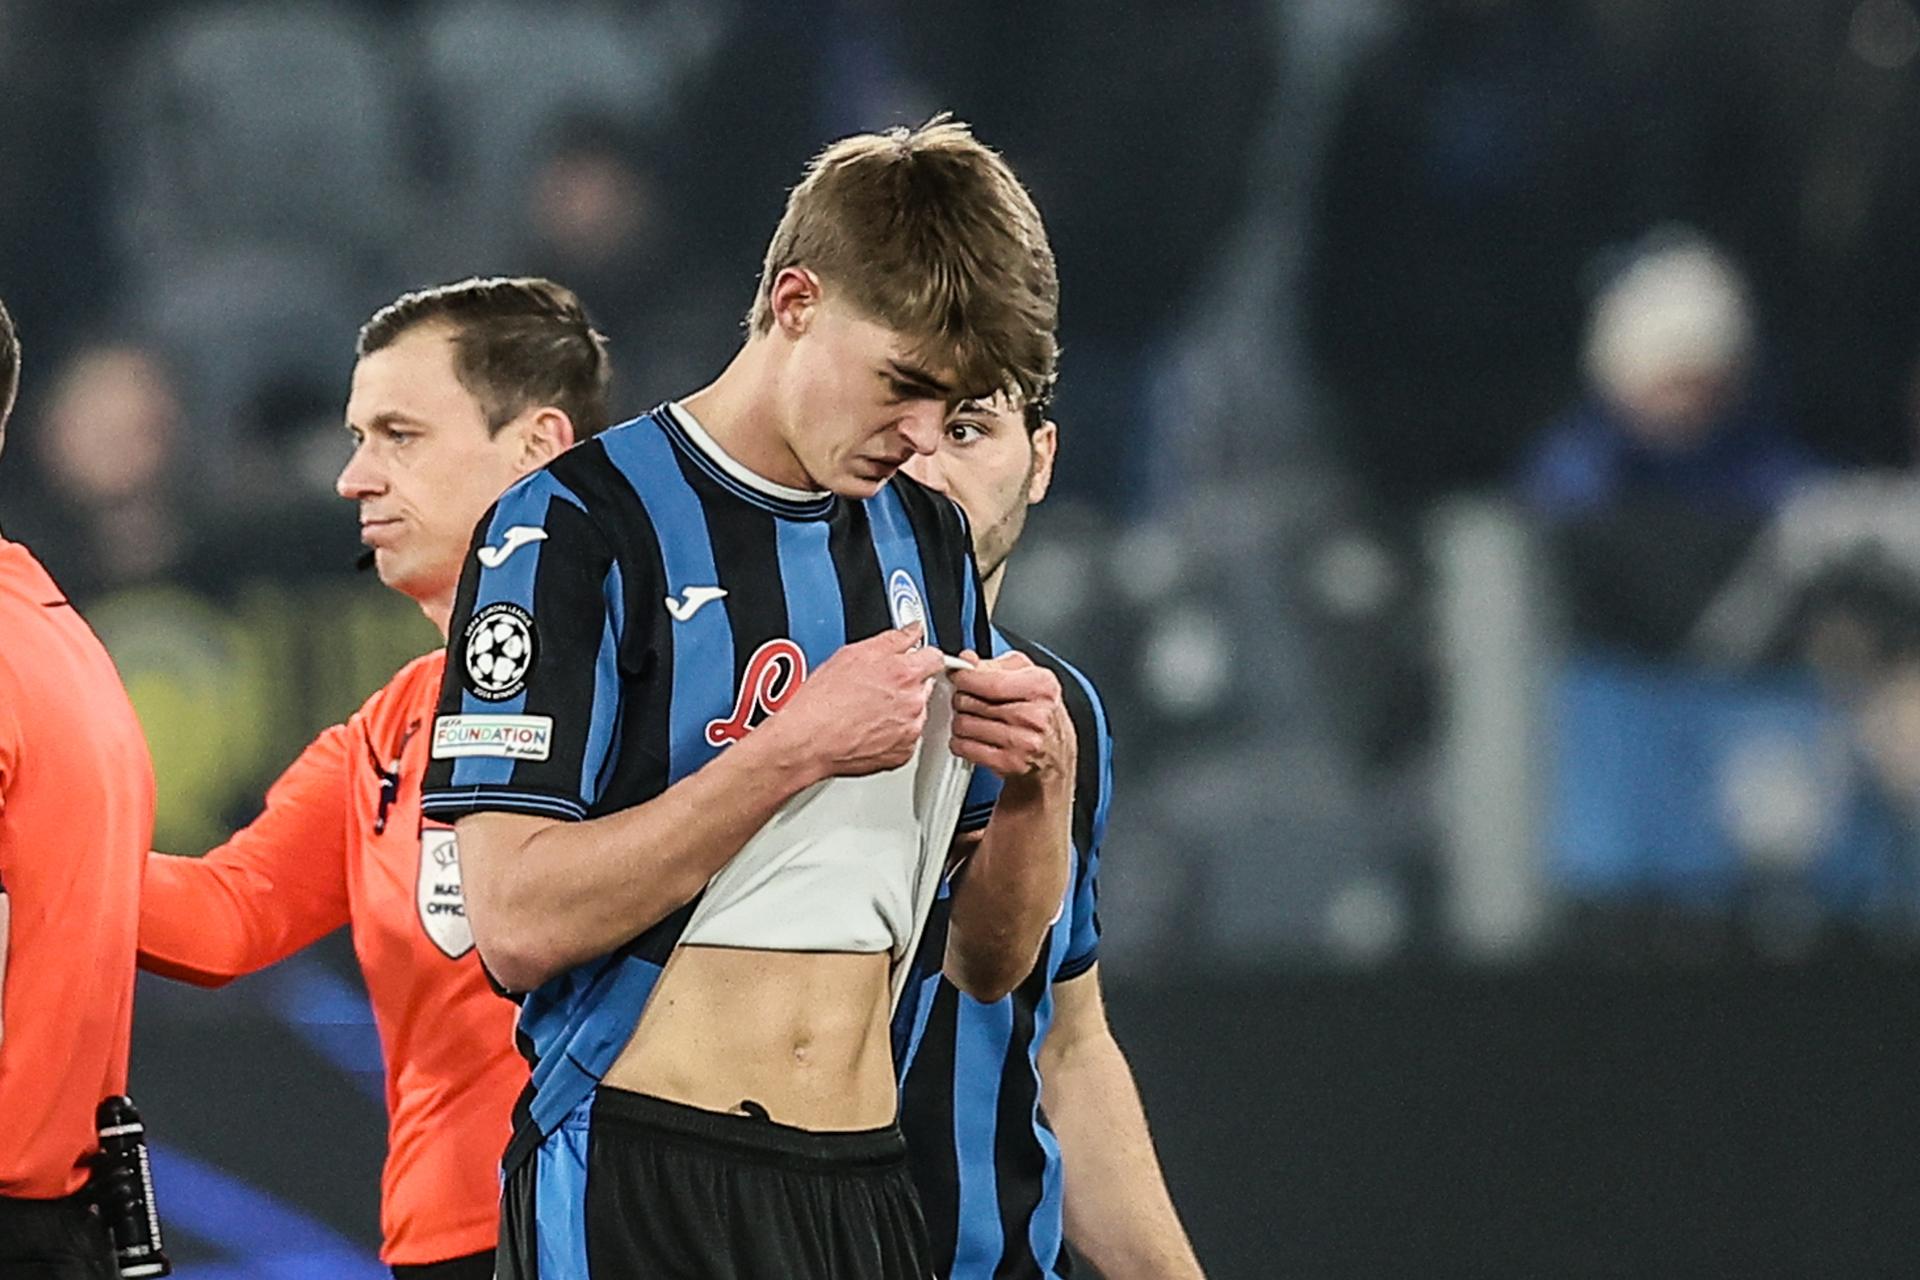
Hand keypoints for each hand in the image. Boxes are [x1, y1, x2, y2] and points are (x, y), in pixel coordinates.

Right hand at [767, 625, 945, 779]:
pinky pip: (907, 737)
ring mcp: (910, 730)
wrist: (809, 741)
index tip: (911, 658)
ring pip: (916, 712)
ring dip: (901, 708)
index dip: (920, 656)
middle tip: (876, 687)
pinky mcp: (903, 753)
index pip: (934, 657)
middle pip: (924, 685)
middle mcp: (913, 702)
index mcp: (905, 673)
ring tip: (867, 709)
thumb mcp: (853, 654)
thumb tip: (912, 630)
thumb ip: (893, 639)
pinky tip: (869, 727)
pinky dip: (893, 733)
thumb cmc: (823, 701)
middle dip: (907, 683)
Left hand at [947, 650, 1076, 782]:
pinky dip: (960, 742)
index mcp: (1041, 687)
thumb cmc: (1040, 712)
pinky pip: (965, 747)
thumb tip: (967, 660)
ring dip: (960, 721)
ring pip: (964, 724)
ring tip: (973, 719)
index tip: (957, 676)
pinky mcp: (1009, 763)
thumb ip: (995, 665)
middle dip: (962, 698)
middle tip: (968, 700)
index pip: (990, 681)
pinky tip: (972, 738)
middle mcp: (1034, 716)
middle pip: (971, 701)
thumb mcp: (1028, 677)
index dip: (964, 677)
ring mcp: (1022, 742)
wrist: (1056, 754)